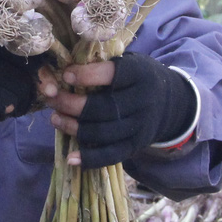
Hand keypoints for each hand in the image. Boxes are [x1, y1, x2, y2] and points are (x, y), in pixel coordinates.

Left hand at [37, 53, 196, 168]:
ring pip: (102, 133)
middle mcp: (143, 101)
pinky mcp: (136, 146)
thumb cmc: (137, 78)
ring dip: (73, 128)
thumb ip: (102, 66)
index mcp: (139, 74)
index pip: (112, 74)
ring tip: (55, 119)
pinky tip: (70, 157)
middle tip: (52, 99)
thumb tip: (62, 75)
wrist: (169, 102)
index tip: (65, 75)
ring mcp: (140, 126)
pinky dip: (89, 159)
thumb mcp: (127, 62)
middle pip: (103, 108)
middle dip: (71, 105)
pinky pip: (111, 155)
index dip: (86, 76)